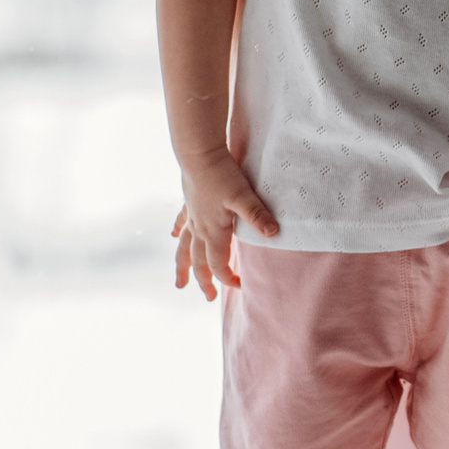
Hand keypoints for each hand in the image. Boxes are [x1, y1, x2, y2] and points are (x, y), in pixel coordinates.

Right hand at [173, 151, 277, 300]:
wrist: (199, 152)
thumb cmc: (222, 174)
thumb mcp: (243, 197)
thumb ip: (258, 216)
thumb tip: (274, 234)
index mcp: (213, 231)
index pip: (218, 263)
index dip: (227, 277)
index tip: (239, 285)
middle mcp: (199, 227)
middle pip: (199, 261)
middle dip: (204, 281)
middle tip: (209, 297)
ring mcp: (192, 215)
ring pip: (184, 248)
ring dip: (183, 266)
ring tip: (179, 283)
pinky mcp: (189, 201)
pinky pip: (182, 222)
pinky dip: (178, 231)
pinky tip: (174, 235)